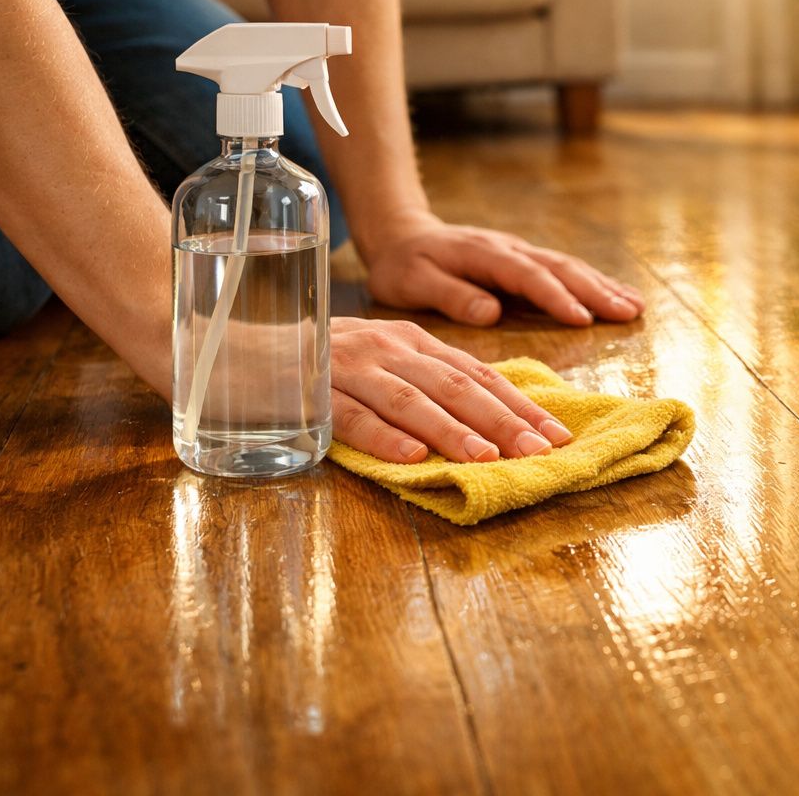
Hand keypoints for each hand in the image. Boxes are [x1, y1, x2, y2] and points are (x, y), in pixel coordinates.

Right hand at [330, 316, 572, 461]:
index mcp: (413, 341)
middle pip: (455, 385)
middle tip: (538, 451)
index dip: (519, 404)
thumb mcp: (386, 364)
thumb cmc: (325, 364)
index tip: (557, 435)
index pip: (478, 373)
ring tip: (486, 458)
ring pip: (410, 399)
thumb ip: (431, 383)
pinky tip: (411, 458)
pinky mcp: (311, 391)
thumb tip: (493, 422)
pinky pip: (351, 415)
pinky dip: (383, 437)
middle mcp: (389, 347)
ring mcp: (350, 366)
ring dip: (452, 430)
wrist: (241, 348)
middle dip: (502, 420)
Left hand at [360, 212, 644, 326]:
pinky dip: (594, 283)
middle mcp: (510, 249)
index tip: (584, 320)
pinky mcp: (525, 261)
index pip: (527, 276)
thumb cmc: (403, 266)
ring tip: (635, 307)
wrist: (402, 235)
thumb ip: (450, 295)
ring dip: (603, 286)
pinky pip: (564, 270)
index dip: (556, 297)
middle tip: (628, 313)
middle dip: (596, 291)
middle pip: (559, 268)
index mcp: (484, 255)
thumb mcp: (412, 282)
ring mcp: (520, 253)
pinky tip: (618, 296)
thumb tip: (491, 312)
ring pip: (568, 266)